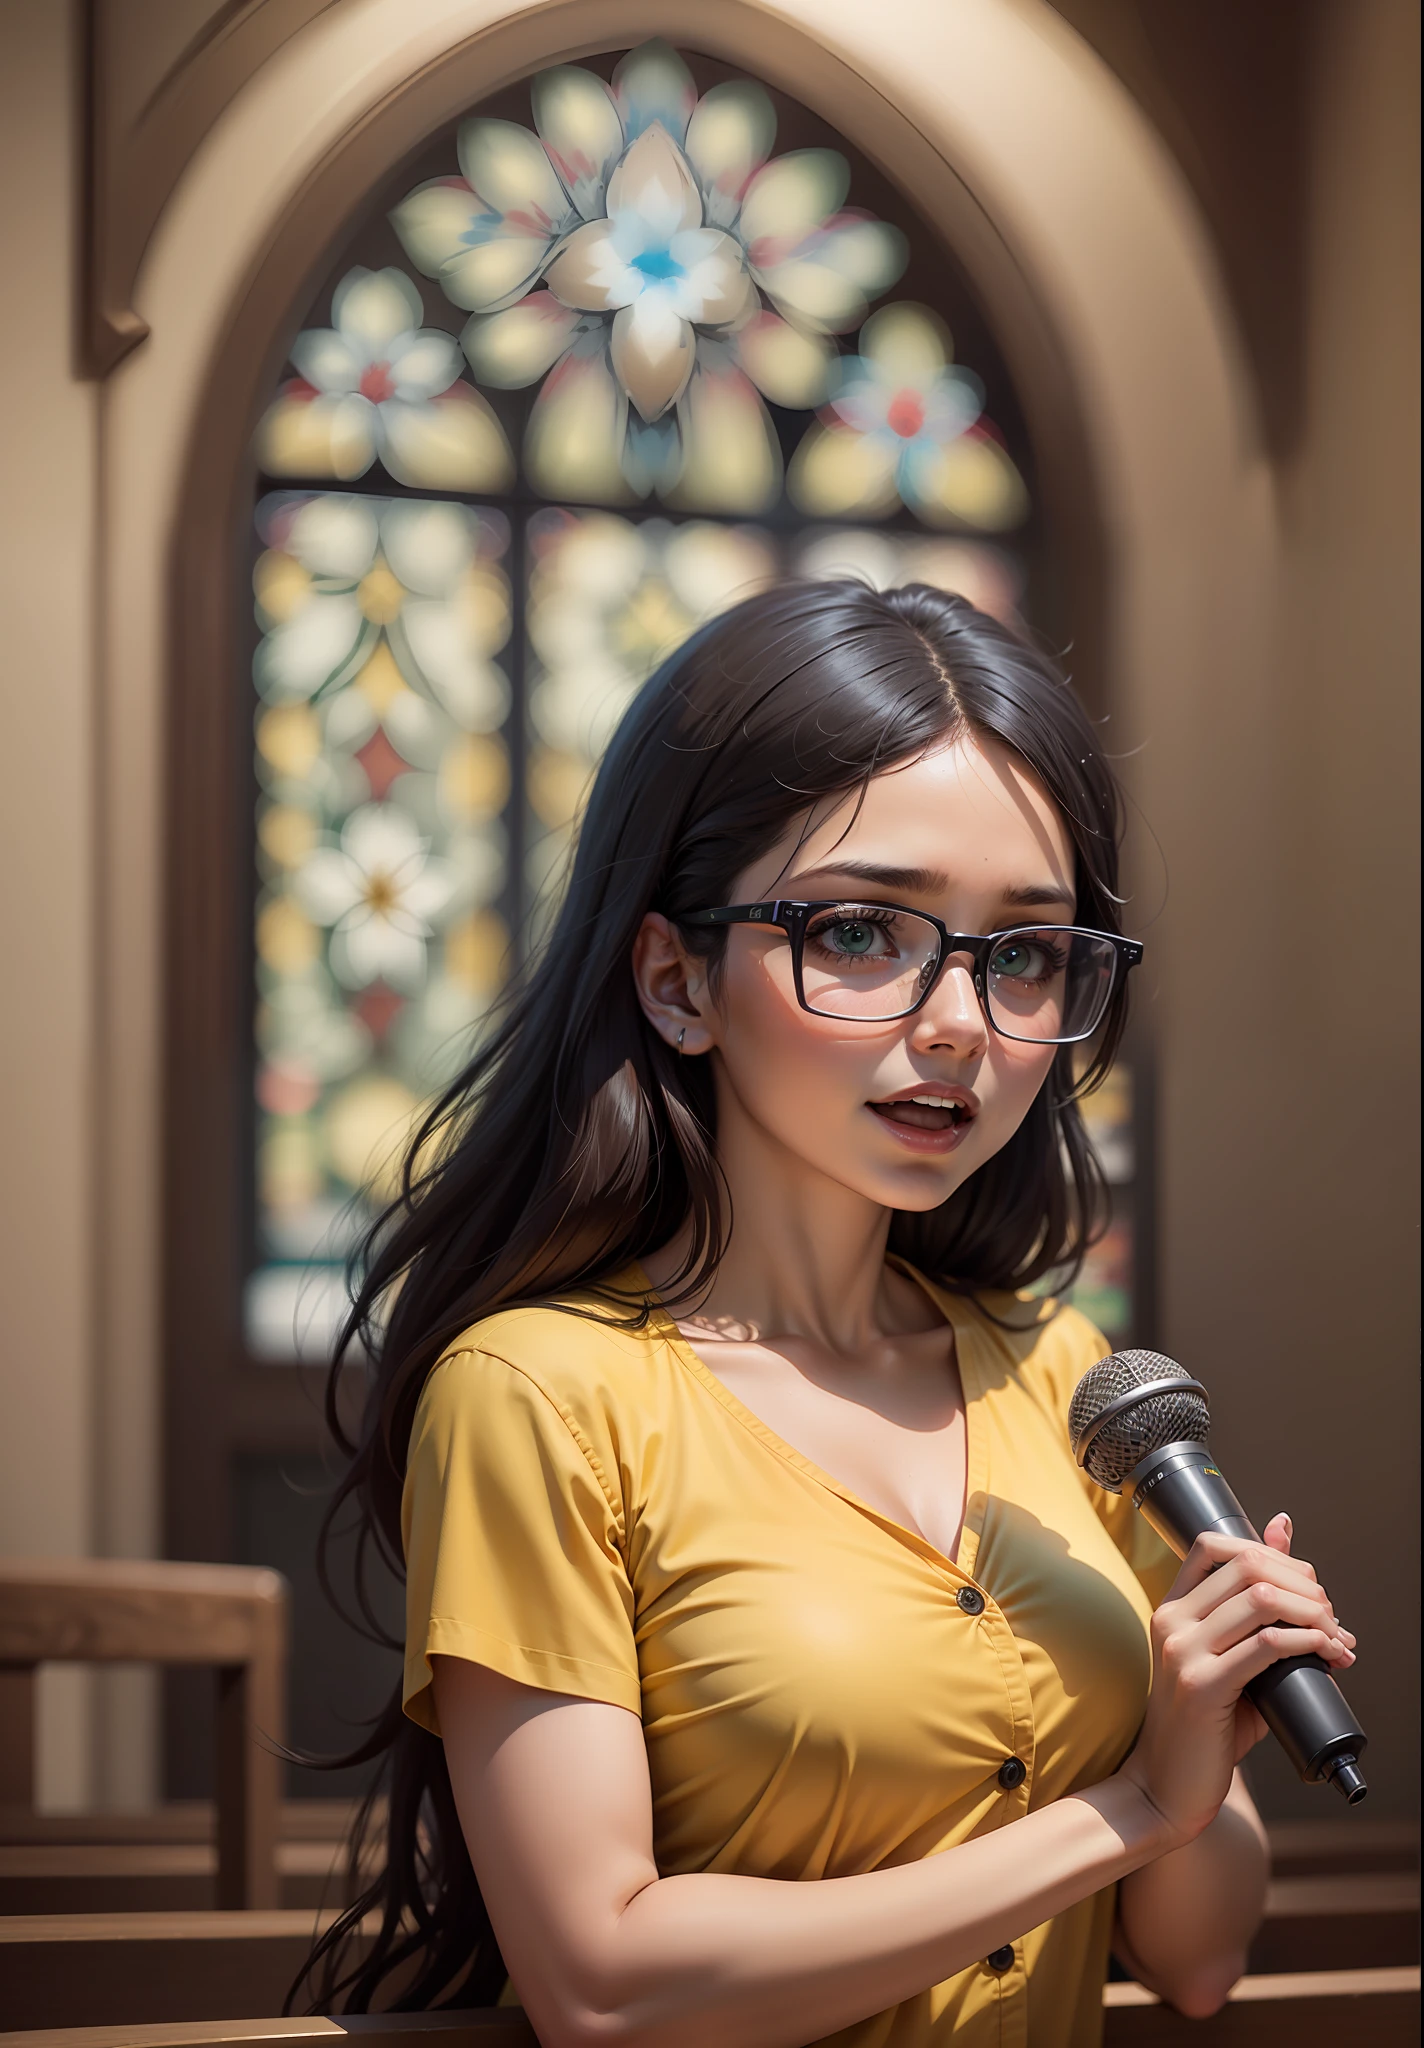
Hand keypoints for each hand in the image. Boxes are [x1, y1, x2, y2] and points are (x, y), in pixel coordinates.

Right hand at [1116, 1514, 1356, 1849]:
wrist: (1166, 1787)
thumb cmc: (1205, 1727)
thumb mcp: (1227, 1661)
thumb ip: (1256, 1617)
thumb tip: (1286, 1538)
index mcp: (1172, 1610)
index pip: (1214, 1544)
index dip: (1268, 1551)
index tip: (1304, 1582)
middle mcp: (1172, 1621)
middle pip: (1246, 1564)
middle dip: (1302, 1582)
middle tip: (1330, 1614)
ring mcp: (1183, 1652)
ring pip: (1261, 1598)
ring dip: (1313, 1611)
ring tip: (1334, 1636)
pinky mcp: (1202, 1687)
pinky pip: (1267, 1646)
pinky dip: (1308, 1642)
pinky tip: (1325, 1653)